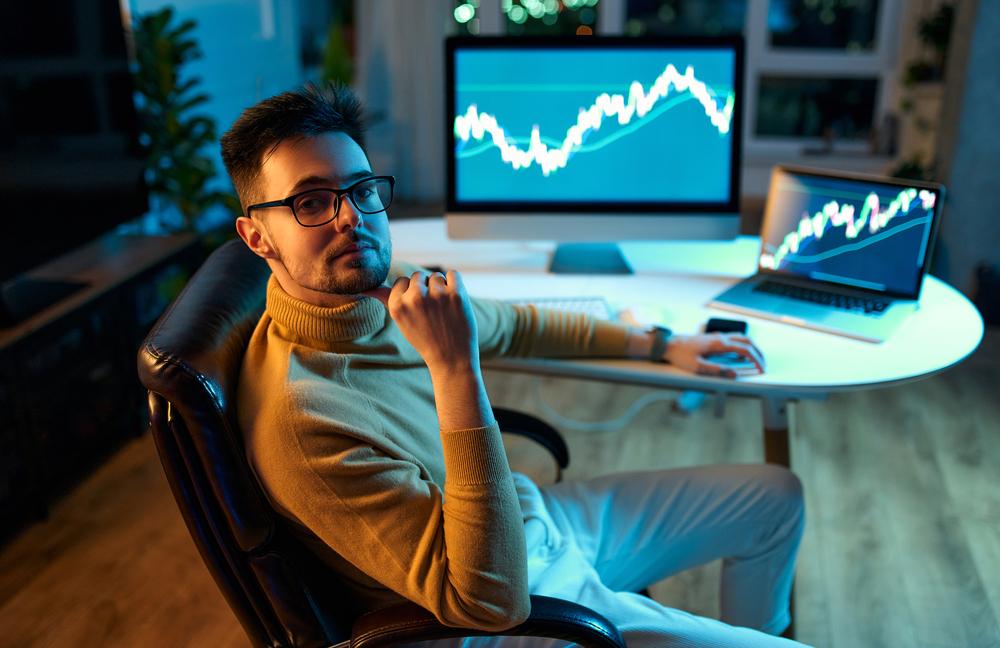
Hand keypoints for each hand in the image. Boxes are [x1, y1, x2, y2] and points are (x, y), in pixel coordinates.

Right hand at [362, 270, 478, 371]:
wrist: (451, 358)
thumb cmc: (424, 338)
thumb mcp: (401, 320)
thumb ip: (386, 299)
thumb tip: (367, 287)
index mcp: (396, 305)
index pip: (402, 280)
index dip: (411, 294)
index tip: (418, 310)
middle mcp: (414, 298)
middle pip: (418, 276)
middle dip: (425, 289)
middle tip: (431, 312)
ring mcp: (436, 295)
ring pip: (436, 276)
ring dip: (441, 288)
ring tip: (443, 310)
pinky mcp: (456, 294)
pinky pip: (453, 274)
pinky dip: (455, 284)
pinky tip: (454, 301)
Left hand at [664, 333, 765, 377]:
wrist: (668, 345)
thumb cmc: (680, 355)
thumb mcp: (697, 367)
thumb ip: (716, 371)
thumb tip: (734, 374)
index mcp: (719, 344)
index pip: (745, 350)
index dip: (756, 360)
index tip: (761, 369)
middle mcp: (720, 337)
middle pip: (747, 341)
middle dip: (758, 353)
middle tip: (763, 365)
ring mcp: (717, 336)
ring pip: (741, 338)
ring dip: (751, 348)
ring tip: (756, 360)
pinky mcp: (713, 339)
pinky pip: (733, 339)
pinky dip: (742, 346)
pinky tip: (741, 356)